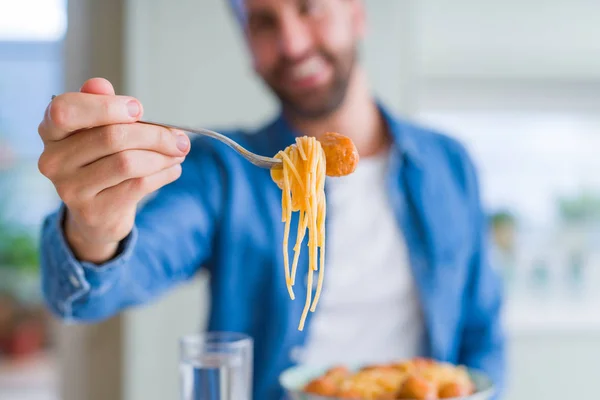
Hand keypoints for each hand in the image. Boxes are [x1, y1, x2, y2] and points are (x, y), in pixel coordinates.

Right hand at [38, 78, 189, 262]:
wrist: (97, 213)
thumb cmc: (101, 161)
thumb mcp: (98, 129)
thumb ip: (100, 105)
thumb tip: (101, 85)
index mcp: (51, 130)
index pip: (66, 110)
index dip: (107, 107)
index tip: (139, 110)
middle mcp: (53, 160)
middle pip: (111, 137)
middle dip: (155, 134)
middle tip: (180, 138)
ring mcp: (70, 188)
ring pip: (128, 163)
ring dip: (163, 156)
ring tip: (179, 153)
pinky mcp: (93, 210)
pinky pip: (138, 185)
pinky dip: (163, 174)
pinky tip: (173, 169)